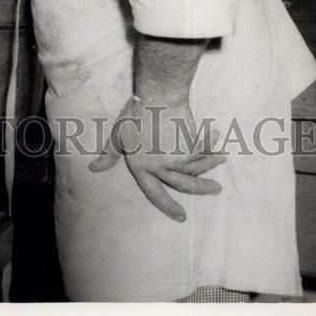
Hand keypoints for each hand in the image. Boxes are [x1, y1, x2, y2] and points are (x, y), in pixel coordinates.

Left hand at [88, 95, 226, 221]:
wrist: (158, 98)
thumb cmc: (136, 113)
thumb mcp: (118, 134)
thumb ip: (110, 154)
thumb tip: (93, 169)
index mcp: (140, 167)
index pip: (153, 193)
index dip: (167, 206)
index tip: (181, 217)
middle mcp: (158, 169)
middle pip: (182, 185)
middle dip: (202, 189)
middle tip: (217, 189)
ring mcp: (175, 162)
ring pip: (196, 171)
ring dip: (211, 168)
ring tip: (222, 160)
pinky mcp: (189, 152)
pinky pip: (202, 154)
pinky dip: (211, 148)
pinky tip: (218, 140)